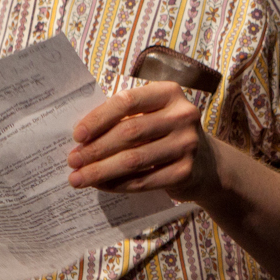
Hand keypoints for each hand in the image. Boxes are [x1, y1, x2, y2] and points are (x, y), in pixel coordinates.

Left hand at [66, 81, 222, 201]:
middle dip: (95, 149)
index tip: (76, 135)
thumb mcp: (152, 116)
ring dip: (101, 170)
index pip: (128, 102)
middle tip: (72, 161)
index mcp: (170, 93)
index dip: (99, 118)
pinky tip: (102, 186)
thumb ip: (125, 118)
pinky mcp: (186, 171)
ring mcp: (188, 144)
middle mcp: (183, 115)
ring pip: (134, 160)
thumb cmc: (166, 135)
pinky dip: (118, 185)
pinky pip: (144, 180)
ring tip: (78, 178)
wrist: (207, 164)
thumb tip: (81, 138)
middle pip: (129, 133)